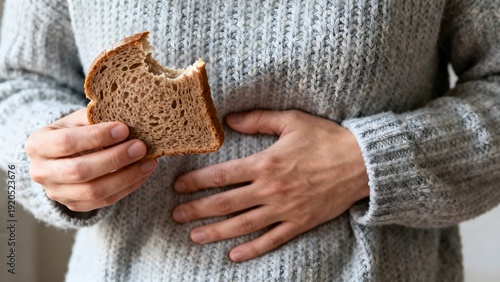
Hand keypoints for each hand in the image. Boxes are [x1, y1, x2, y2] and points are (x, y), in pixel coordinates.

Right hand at [25, 108, 156, 211]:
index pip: (66, 142)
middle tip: (140, 147)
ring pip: (94, 191)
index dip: (96, 137)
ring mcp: (57, 193)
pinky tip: (143, 172)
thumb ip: (96, 119)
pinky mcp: (75, 206)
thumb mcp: (78, 119)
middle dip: (115, 159)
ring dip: (126, 176)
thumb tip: (128, 119)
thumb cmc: (75, 131)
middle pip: (80, 170)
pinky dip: (128, 186)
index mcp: (37, 144)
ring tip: (148, 162)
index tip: (124, 129)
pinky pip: (105, 201)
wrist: (63, 156)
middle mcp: (41, 172)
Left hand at [172, 110, 368, 261]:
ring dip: (216, 232)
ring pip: (243, 225)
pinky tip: (235, 255)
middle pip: (226, 203)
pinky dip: (253, 249)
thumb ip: (258, 119)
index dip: (196, 181)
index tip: (178, 186)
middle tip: (176, 215)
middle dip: (198, 209)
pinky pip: (272, 240)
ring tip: (195, 237)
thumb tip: (228, 120)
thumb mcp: (292, 120)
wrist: (361, 163)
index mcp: (265, 163)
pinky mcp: (299, 223)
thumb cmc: (326, 138)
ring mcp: (284, 209)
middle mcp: (270, 189)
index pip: (222, 175)